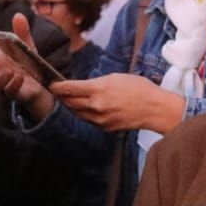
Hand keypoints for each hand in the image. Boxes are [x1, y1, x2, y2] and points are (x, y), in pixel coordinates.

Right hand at [0, 14, 52, 118]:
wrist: (42, 79)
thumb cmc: (26, 60)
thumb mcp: (24, 44)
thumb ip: (21, 31)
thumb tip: (19, 15)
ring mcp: (2, 86)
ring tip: (9, 71)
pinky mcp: (14, 94)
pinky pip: (8, 93)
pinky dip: (12, 86)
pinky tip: (19, 78)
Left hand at [54, 73, 180, 132]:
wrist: (154, 109)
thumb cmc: (139, 88)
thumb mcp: (116, 77)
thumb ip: (96, 83)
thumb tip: (84, 87)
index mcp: (98, 89)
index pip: (70, 88)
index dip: (58, 87)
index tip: (51, 85)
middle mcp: (96, 105)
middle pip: (70, 102)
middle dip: (62, 96)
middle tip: (57, 91)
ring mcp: (99, 119)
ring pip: (77, 112)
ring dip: (72, 106)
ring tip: (69, 99)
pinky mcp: (104, 128)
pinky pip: (89, 120)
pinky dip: (85, 114)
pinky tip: (87, 108)